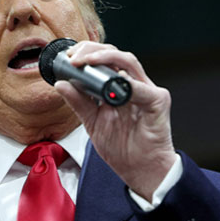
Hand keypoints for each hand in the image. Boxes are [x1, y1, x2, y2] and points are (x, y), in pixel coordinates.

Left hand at [54, 41, 176, 201]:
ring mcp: (147, 91)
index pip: (105, 60)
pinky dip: (127, 84)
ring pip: (129, 62)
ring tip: (87, 62)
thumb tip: (61, 84)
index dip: (87, 53)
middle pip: (116, 55)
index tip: (69, 56)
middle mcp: (134, 84)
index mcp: (119, 87)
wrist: (140, 170)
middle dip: (93, 50)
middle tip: (74, 57)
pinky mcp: (158, 102)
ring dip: (106, 59)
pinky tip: (114, 83)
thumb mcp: (92, 122)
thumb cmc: (122, 147)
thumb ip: (79, 102)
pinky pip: (142, 89)